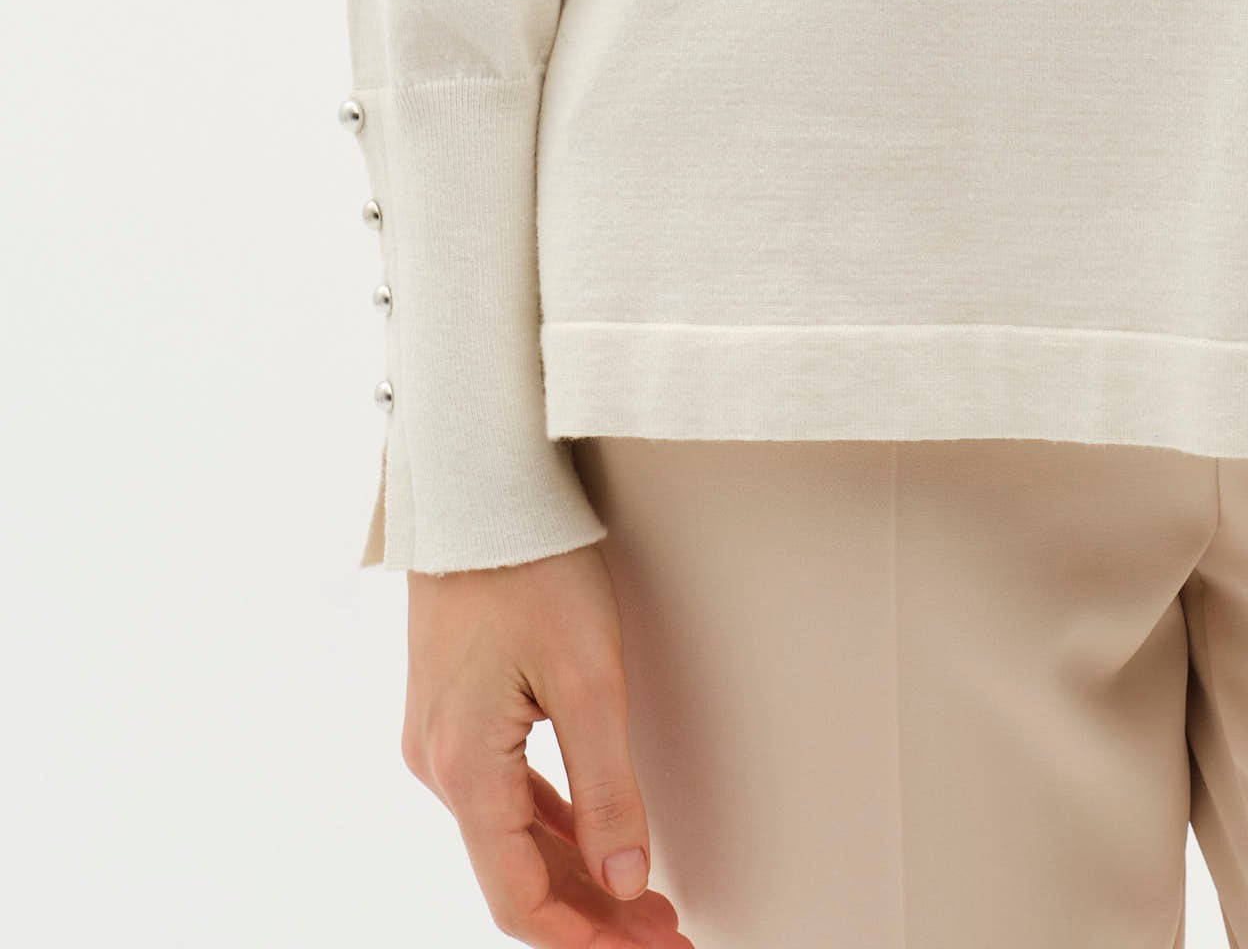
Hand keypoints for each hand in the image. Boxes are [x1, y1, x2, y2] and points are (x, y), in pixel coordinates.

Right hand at [400, 542, 693, 945]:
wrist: (477, 486)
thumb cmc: (532, 564)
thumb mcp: (588, 676)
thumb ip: (608, 788)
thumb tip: (627, 883)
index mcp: (463, 768)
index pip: (520, 898)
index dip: (585, 940)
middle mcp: (439, 766)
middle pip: (516, 876)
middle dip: (593, 917)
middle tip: (665, 935)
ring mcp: (442, 740)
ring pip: (511, 840)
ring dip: (577, 877)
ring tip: (647, 904)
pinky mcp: (456, 714)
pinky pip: (504, 797)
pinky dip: (553, 829)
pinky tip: (597, 844)